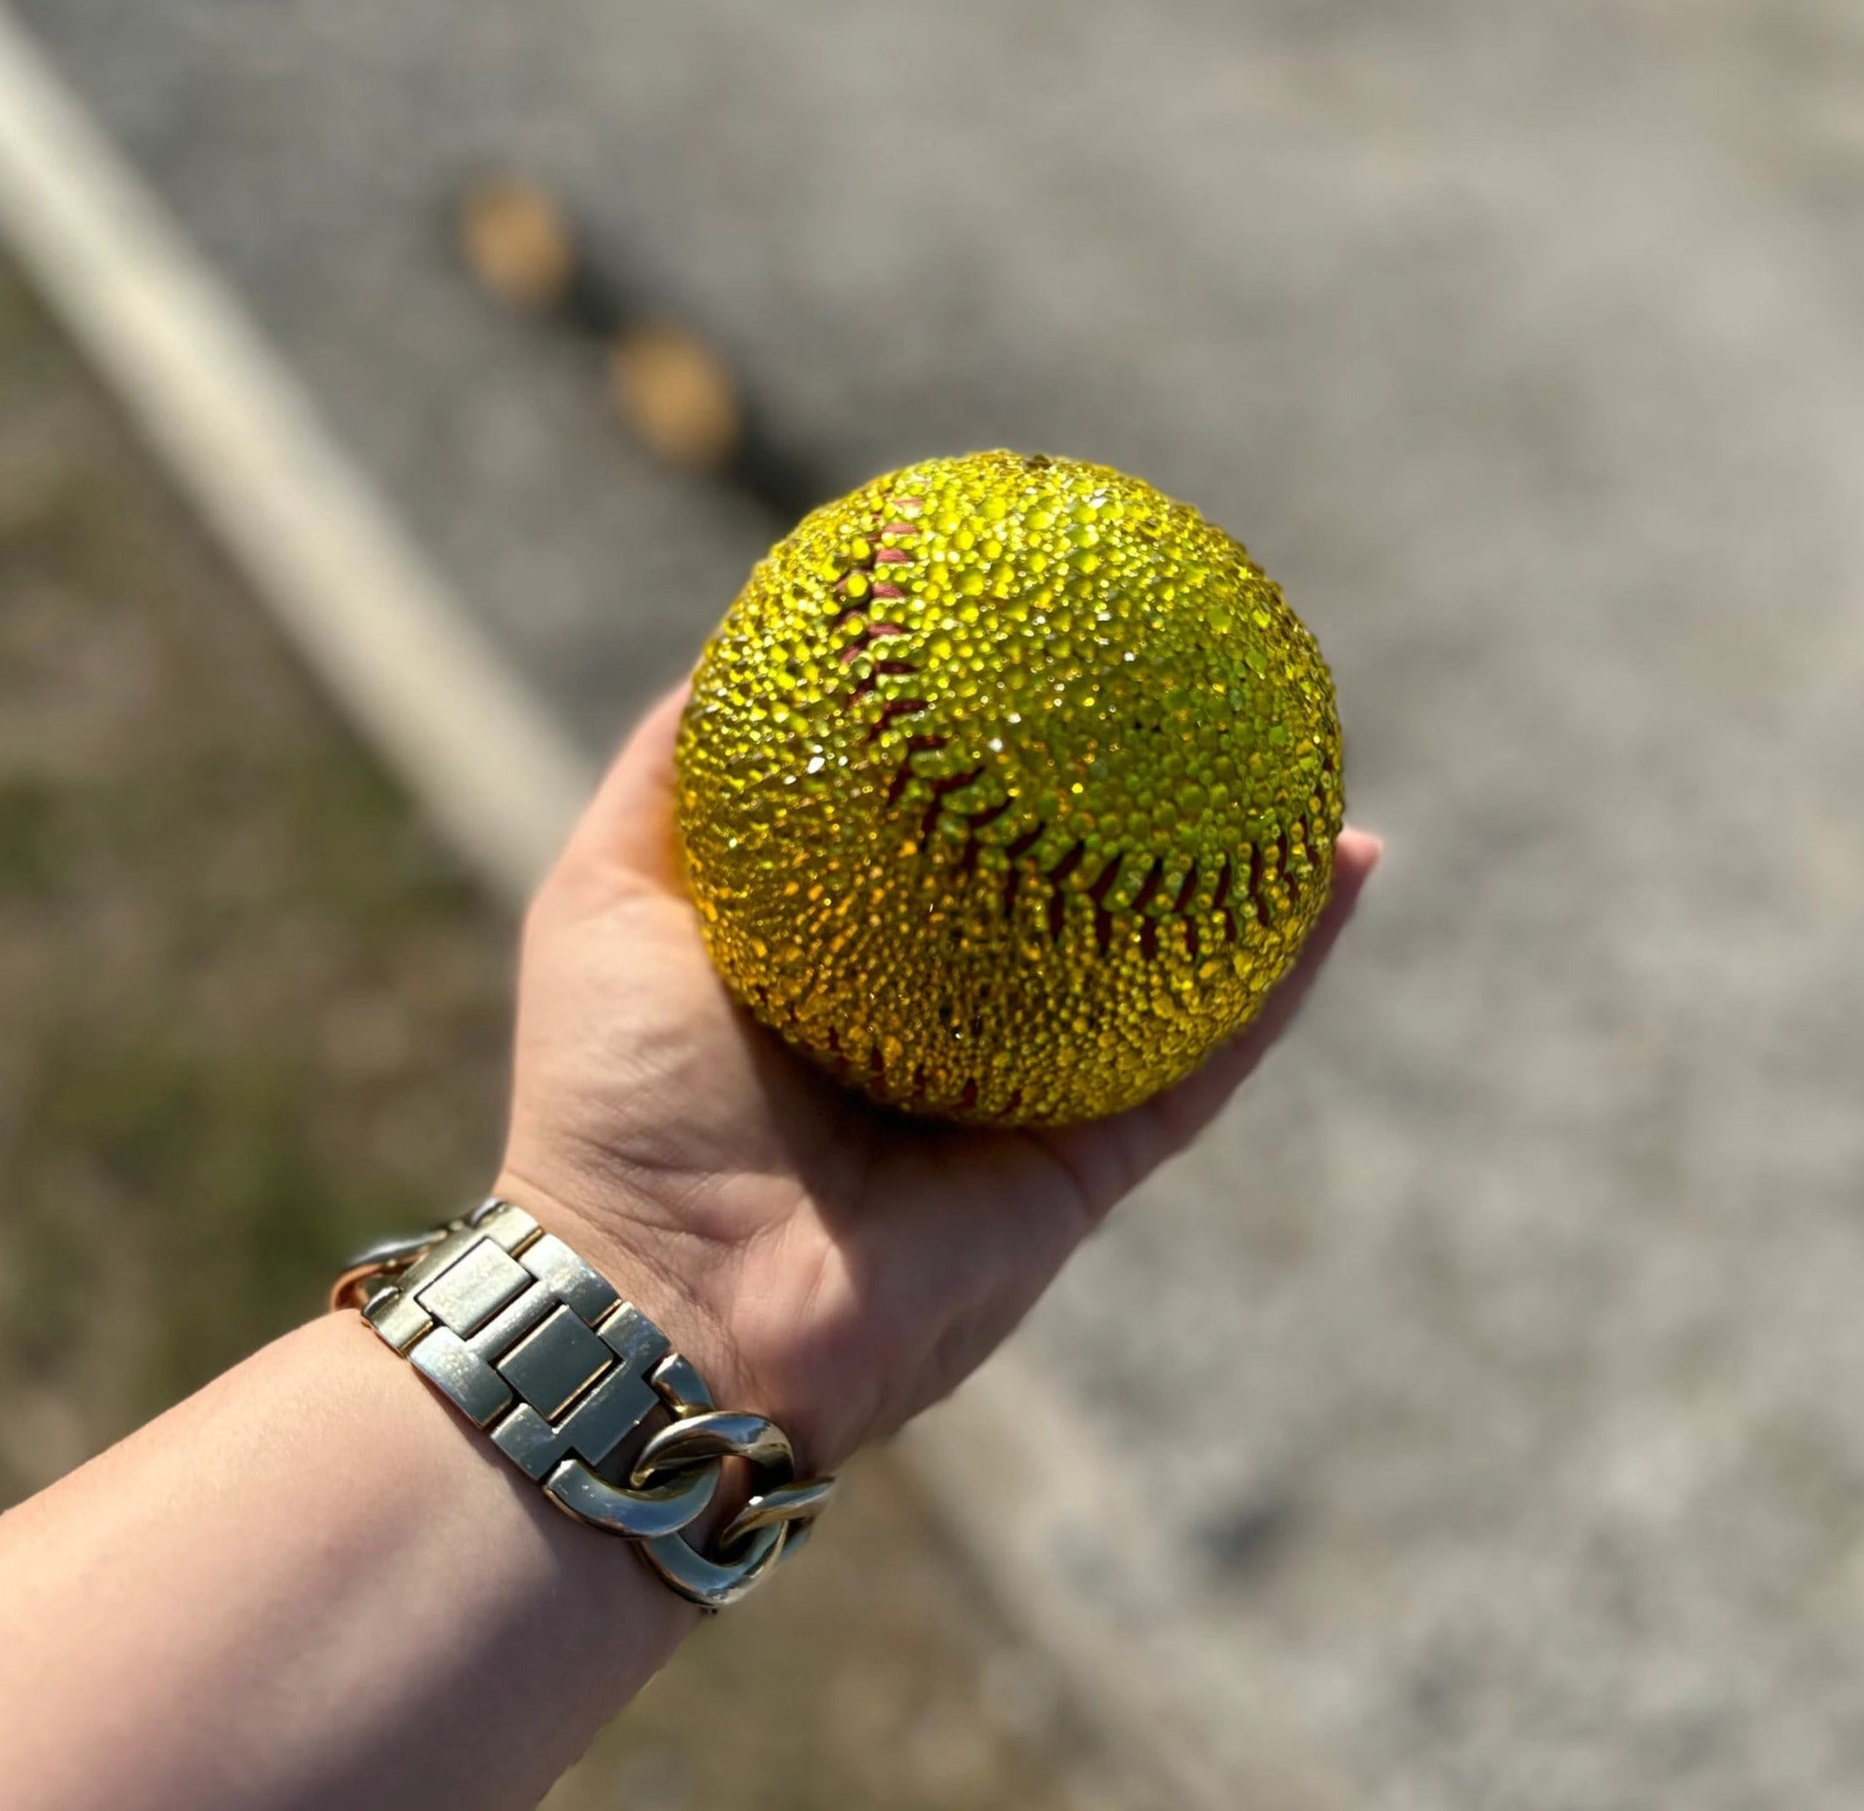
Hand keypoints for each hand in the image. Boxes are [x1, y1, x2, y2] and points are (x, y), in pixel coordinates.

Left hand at [498, 688, 1379, 1470]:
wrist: (660, 1303)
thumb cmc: (615, 1099)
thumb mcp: (611, 895)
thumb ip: (672, 777)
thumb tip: (737, 646)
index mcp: (855, 968)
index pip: (946, 841)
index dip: (1000, 748)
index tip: (1050, 648)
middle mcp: (952, 1033)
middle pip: (1070, 901)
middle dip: (1141, 815)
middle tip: (1203, 701)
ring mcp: (1026, 1103)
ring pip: (1167, 976)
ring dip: (1248, 881)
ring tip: (1311, 769)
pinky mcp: (1084, 1167)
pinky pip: (1203, 1059)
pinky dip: (1281, 974)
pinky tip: (1339, 872)